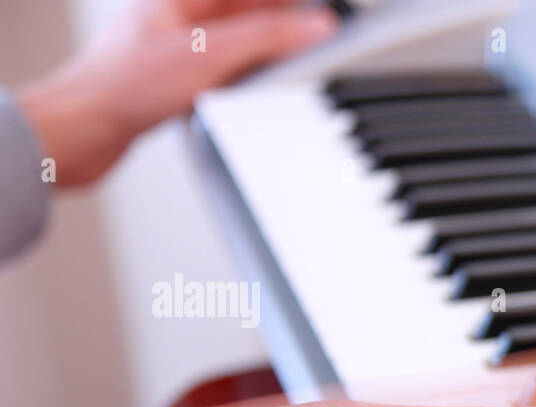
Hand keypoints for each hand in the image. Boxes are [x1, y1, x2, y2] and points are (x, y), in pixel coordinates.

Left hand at [18, 0, 337, 185]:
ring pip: (231, 50)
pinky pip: (217, 79)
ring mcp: (172, 54)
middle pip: (242, 17)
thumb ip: (268, 37)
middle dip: (278, 30)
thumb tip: (314, 25)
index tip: (319, 15)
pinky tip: (248, 100)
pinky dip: (239, 87)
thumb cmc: (125, 86)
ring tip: (287, 71)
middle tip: (313, 41)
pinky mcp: (168, 87)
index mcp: (182, 0)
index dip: (286, 4)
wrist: (82, 130)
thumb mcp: (212, 54)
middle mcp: (176, 21)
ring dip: (259, 61)